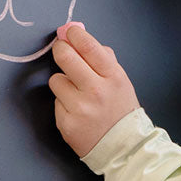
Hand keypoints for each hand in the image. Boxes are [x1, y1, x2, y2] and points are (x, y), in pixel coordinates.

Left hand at [48, 22, 139, 155]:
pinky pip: (56, 102)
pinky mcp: (66, 123)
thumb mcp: (121, 81)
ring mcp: (80, 108)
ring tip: (76, 92)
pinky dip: (63, 103)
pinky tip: (77, 111)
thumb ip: (103, 58)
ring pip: (56, 80)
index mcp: (113, 77)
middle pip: (65, 57)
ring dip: (62, 82)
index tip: (69, 32)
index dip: (74, 35)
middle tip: (62, 50)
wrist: (124, 148)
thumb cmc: (120, 110)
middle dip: (60, 49)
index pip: (88, 47)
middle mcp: (96, 91)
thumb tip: (79, 35)